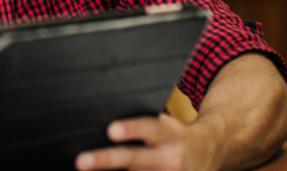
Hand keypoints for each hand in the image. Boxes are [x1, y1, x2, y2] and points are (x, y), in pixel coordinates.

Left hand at [76, 114, 210, 170]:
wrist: (209, 153)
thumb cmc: (176, 136)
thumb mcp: (165, 124)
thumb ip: (141, 126)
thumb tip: (105, 127)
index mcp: (169, 134)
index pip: (148, 128)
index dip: (130, 128)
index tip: (112, 130)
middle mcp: (169, 157)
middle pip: (134, 158)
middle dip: (105, 159)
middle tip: (82, 161)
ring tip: (86, 169)